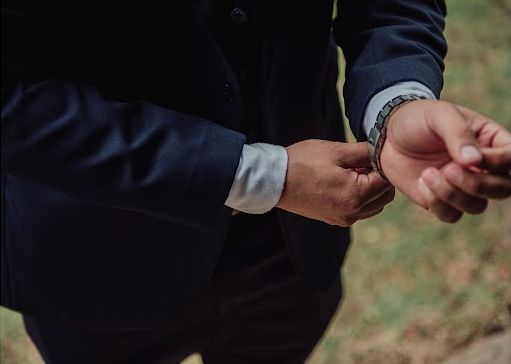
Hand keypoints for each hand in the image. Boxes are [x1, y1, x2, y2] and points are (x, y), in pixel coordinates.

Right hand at [276, 140, 393, 225]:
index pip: (387, 181)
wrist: (273, 181)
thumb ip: (365, 152)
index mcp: (355, 195)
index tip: (368, 154)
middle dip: (378, 178)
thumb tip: (382, 151)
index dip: (381, 165)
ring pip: (374, 205)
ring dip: (371, 189)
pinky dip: (359, 198)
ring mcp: (343, 219)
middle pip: (384, 196)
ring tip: (350, 172)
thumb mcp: (336, 151)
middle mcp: (352, 213)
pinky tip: (343, 183)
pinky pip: (359, 210)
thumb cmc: (302, 163)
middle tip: (360, 162)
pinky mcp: (335, 219)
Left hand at [380, 99, 510, 221]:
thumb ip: (458, 133)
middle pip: (502, 189)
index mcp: (490, 141)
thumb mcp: (438, 115)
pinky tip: (421, 182)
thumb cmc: (418, 118)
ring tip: (427, 174)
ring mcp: (462, 186)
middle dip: (476, 185)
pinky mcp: (441, 199)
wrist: (387, 135)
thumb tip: (476, 161)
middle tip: (448, 170)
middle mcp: (482, 167)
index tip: (476, 157)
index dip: (499, 162)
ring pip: (477, 206)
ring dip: (452, 195)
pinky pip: (451, 215)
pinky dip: (437, 203)